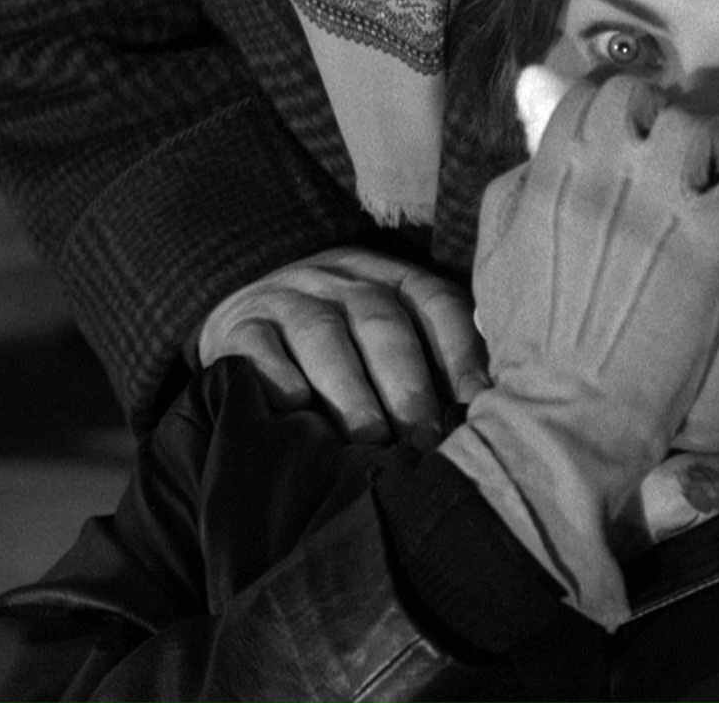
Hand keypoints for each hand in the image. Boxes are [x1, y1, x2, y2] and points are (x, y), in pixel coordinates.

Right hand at [197, 247, 485, 446]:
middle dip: (407, 384)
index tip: (477, 400)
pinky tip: (299, 411)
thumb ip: (432, 359)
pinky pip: (259, 349)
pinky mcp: (237, 328)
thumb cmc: (339, 347)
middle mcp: (339, 280)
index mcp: (389, 279)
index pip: (435, 301)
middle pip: (380, 322)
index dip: (460, 349)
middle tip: (424, 439)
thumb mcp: (385, 337)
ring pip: (322, 335)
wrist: (242, 317)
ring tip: (371, 439)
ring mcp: (285, 299)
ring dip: (350, 391)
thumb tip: (482, 410)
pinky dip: (281, 378)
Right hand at [440, 75, 718, 625]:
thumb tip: (539, 158)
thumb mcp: (493, 261)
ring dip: (713, 147)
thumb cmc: (528, 348)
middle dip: (662, 117)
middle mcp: (607, 173)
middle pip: (647, 97)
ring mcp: (663, 204)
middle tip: (674, 156)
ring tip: (715, 179)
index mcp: (551, 174)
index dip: (614, 108)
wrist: (571, 416)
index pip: (590, 95)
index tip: (629, 135)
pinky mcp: (713, 243)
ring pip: (702, 127)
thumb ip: (511, 196)